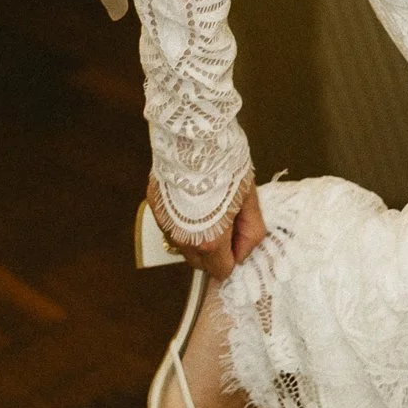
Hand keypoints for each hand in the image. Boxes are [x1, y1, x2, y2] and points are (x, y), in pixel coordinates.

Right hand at [147, 171, 265, 280]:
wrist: (194, 136)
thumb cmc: (224, 163)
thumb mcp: (250, 198)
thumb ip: (251, 231)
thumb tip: (245, 250)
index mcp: (210, 241)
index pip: (222, 271)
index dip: (234, 255)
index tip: (238, 235)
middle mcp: (184, 239)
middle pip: (200, 263)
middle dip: (216, 250)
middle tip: (227, 219)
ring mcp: (166, 224)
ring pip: (183, 245)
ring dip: (196, 235)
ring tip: (209, 205)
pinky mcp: (155, 208)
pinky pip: (171, 225)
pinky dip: (181, 219)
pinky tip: (192, 197)